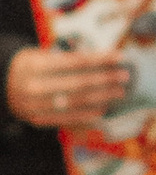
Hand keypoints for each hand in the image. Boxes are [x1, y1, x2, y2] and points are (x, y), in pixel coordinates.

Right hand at [7, 46, 125, 131]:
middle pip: (79, 83)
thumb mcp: (40, 54)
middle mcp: (35, 86)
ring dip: (102, 97)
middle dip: (106, 79)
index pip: (76, 62)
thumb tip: (101, 59)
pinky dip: (87, 114)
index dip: (101, 60)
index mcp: (36, 65)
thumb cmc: (29, 66)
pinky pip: (67, 118)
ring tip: (119, 92)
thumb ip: (66, 57)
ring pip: (76, 102)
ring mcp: (35, 106)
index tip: (120, 57)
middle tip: (125, 76)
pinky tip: (103, 109)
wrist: (1, 85)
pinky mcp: (38, 119)